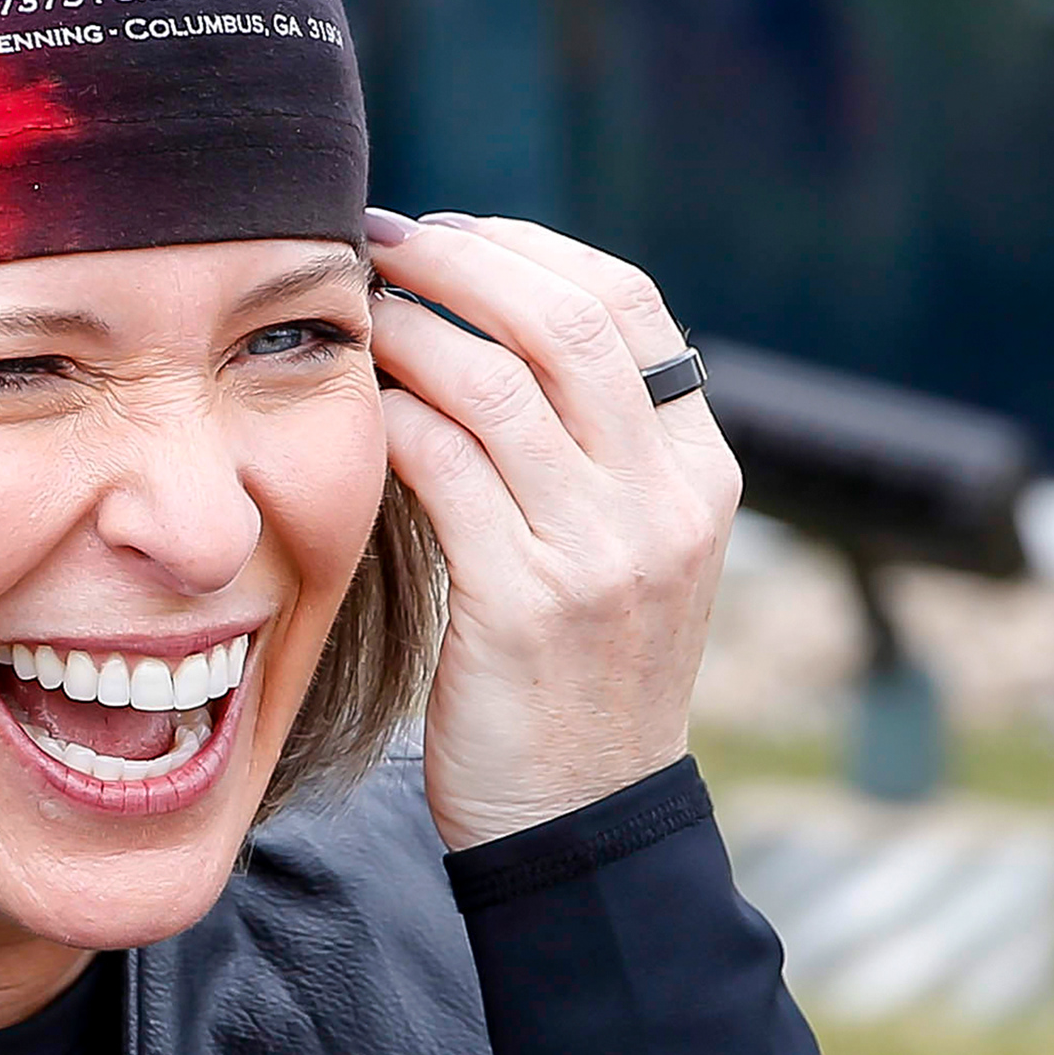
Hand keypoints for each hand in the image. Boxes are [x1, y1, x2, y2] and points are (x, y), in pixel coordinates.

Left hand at [366, 213, 738, 850]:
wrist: (579, 819)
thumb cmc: (575, 677)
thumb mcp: (624, 552)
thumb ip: (592, 450)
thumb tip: (496, 322)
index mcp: (699, 474)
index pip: (630, 308)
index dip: (532, 250)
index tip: (455, 235)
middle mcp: (664, 503)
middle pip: (566, 321)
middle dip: (462, 262)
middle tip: (386, 243)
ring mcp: (600, 554)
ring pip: (495, 382)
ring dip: (410, 329)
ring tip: (357, 314)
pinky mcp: (522, 603)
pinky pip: (442, 466)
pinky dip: (389, 416)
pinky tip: (354, 407)